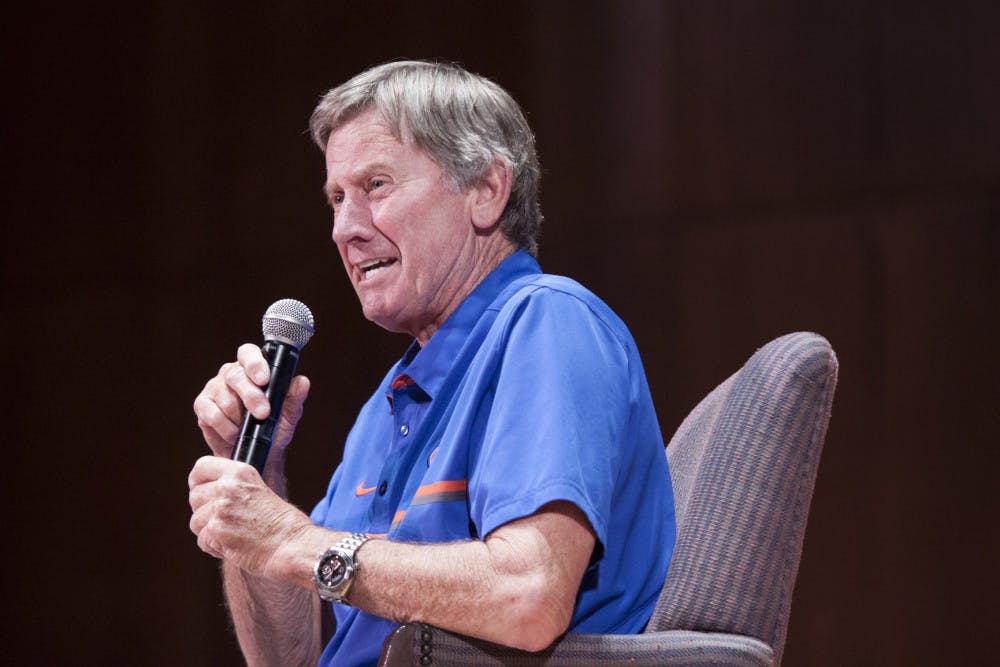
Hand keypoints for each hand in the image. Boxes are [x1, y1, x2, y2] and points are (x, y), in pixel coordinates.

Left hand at [188, 456, 317, 579]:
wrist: (293, 545)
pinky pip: (202, 540)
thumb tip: (210, 493)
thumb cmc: (283, 524)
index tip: (201, 491)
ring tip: (233, 535)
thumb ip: (235, 488)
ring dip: (209, 532)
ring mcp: (220, 509)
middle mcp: (228, 487)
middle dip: (204, 511)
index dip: (197, 481)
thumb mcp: (260, 491)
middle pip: (194, 496)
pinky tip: (233, 546)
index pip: (201, 467)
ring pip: (195, 521)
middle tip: (224, 521)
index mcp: (241, 472)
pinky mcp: (216, 531)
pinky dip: (214, 547)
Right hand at [193, 343, 310, 459]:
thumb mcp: (289, 414)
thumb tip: (302, 381)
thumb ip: (294, 397)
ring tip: (249, 428)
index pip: (248, 353)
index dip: (254, 363)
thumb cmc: (273, 428)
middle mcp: (231, 374)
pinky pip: (212, 415)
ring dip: (240, 418)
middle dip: (251, 396)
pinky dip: (226, 428)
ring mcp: (214, 388)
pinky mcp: (202, 406)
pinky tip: (234, 434)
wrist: (256, 453)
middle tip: (263, 413)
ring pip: (225, 399)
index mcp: (253, 368)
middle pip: (236, 375)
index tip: (264, 380)